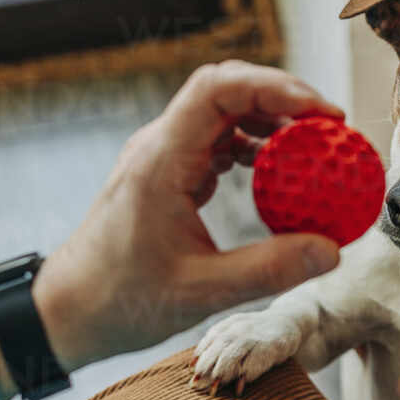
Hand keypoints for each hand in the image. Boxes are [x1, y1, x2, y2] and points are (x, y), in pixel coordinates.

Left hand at [32, 61, 344, 372]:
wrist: (68, 311)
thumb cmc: (120, 299)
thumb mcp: (202, 290)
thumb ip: (269, 269)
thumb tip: (329, 252)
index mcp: (161, 160)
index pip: (219, 89)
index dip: (277, 88)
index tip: (322, 116)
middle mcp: (159, 147)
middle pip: (227, 91)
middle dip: (283, 99)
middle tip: (331, 129)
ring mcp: (162, 159)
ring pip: (224, 115)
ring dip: (270, 124)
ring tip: (314, 151)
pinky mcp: (167, 176)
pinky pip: (217, 145)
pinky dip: (253, 151)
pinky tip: (279, 176)